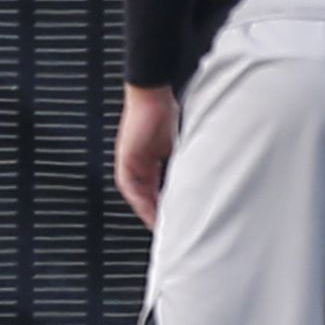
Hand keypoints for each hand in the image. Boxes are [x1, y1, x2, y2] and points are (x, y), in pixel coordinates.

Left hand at [115, 84, 179, 228]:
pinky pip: (130, 187)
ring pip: (138, 196)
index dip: (167, 206)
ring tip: (161, 226)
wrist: (152, 95)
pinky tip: (150, 209)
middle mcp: (138, 165)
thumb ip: (183, 161)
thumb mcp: (179, 143)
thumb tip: (199, 177)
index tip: (178, 219)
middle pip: (147, 196)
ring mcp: (130, 163)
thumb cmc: (166, 112)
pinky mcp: (125, 160)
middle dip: (158, 213)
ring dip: (148, 211)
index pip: (159, 190)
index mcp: (151, 161)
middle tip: (170, 230)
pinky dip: (141, 200)